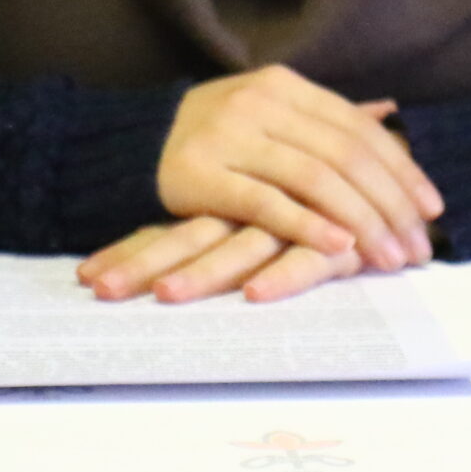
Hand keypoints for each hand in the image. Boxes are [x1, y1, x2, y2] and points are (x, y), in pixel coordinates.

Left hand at [78, 217, 367, 304]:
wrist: (384, 175)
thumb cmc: (308, 208)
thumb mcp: (250, 216)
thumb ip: (201, 230)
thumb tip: (112, 269)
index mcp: (229, 195)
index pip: (170, 225)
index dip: (129, 250)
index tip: (85, 279)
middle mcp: (253, 201)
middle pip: (192, 235)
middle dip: (144, 263)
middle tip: (100, 289)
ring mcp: (294, 217)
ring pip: (240, 246)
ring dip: (201, 273)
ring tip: (163, 296)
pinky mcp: (337, 240)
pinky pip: (306, 260)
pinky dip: (282, 278)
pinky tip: (254, 295)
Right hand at [157, 67, 441, 271]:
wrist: (130, 142)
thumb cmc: (218, 137)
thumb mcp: (273, 116)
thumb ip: (327, 119)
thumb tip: (392, 115)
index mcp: (285, 85)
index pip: (359, 129)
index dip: (401, 170)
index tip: (432, 211)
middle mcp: (260, 101)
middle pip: (345, 155)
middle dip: (389, 205)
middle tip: (416, 249)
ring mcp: (228, 134)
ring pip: (314, 177)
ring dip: (361, 222)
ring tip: (388, 258)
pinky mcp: (199, 173)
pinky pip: (265, 202)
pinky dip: (307, 225)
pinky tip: (338, 248)